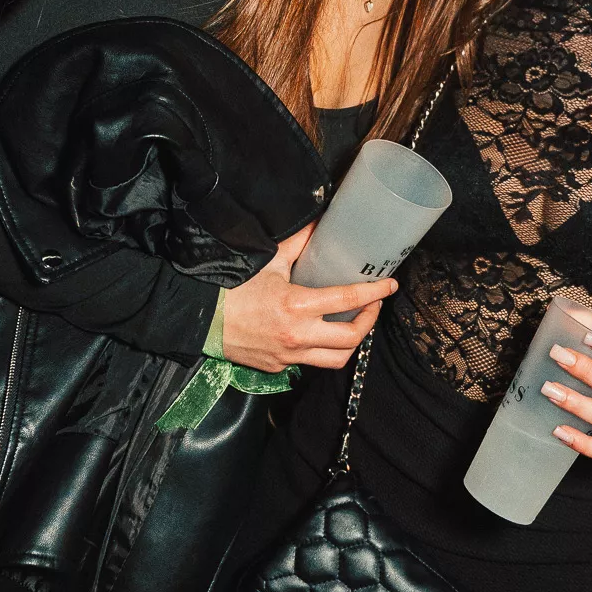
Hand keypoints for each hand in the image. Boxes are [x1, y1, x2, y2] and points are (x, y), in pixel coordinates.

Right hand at [219, 223, 395, 373]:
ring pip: (337, 360)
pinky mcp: (279, 368)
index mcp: (297, 306)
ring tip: (354, 324)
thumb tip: (319, 223)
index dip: (374, 293)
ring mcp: (289, 357)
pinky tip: (322, 334)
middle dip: (370, 320)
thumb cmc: (233, 288)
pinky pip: (311, 363)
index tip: (389, 286)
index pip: (348, 300)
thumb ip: (297, 244)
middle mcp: (297, 336)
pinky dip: (323, 349)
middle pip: (351, 339)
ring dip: (351, 342)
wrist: (202, 320)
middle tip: (373, 305)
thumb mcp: (269, 262)